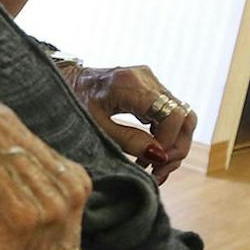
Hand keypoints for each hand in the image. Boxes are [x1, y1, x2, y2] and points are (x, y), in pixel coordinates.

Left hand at [59, 62, 195, 183]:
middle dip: (177, 149)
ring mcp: (151, 81)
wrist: (64, 81)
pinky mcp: (151, 89)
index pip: (172, 116)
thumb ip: (129, 140)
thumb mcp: (97, 127)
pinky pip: (170, 115)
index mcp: (131, 84)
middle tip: (159, 171)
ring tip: (154, 168)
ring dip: (173, 146)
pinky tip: (150, 155)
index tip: (153, 163)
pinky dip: (166, 137)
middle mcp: (147, 78)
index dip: (169, 143)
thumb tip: (159, 155)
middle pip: (184, 117)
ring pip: (182, 118)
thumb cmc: (73, 102)